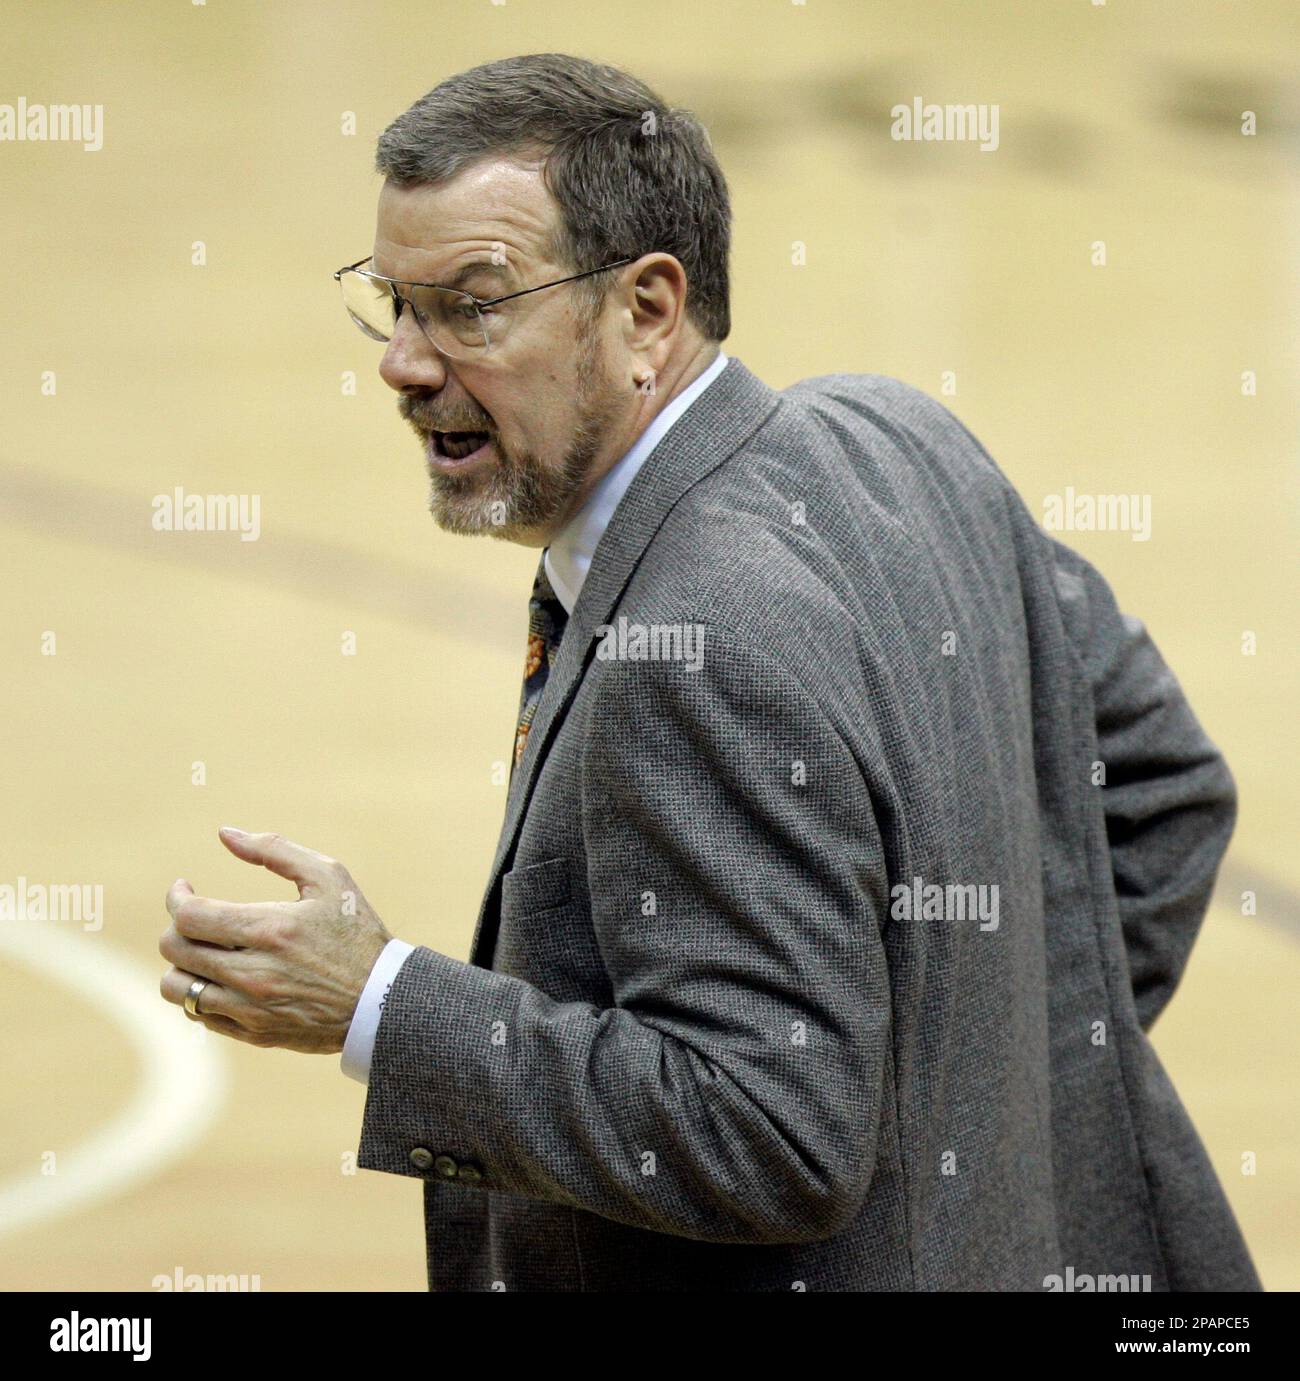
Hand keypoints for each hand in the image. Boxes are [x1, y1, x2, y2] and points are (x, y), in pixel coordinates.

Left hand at [159, 828, 392, 1053]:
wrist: (385, 1000)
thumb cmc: (357, 932)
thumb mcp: (329, 877)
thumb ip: (275, 850)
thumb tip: (225, 833)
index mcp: (270, 929)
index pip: (189, 916)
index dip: (177, 898)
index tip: (184, 888)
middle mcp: (254, 973)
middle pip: (175, 950)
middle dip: (178, 926)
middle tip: (197, 917)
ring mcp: (250, 1008)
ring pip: (177, 989)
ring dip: (181, 964)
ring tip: (204, 949)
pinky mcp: (253, 1032)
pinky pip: (199, 1015)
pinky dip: (200, 992)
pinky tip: (222, 976)